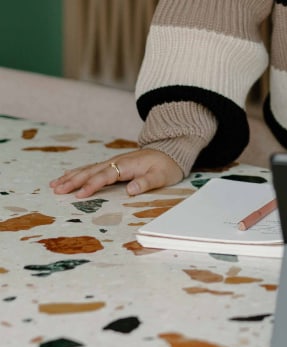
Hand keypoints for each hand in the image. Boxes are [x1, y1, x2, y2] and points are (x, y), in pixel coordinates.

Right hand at [49, 148, 183, 198]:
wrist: (171, 151)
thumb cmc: (167, 165)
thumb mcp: (161, 176)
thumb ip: (146, 182)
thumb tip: (130, 190)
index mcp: (127, 165)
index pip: (106, 176)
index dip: (92, 185)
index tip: (79, 195)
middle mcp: (117, 162)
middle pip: (92, 171)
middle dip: (73, 181)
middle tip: (56, 190)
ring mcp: (114, 162)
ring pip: (89, 169)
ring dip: (71, 176)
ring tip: (55, 184)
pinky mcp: (114, 164)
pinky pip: (93, 168)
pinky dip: (79, 172)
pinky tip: (68, 176)